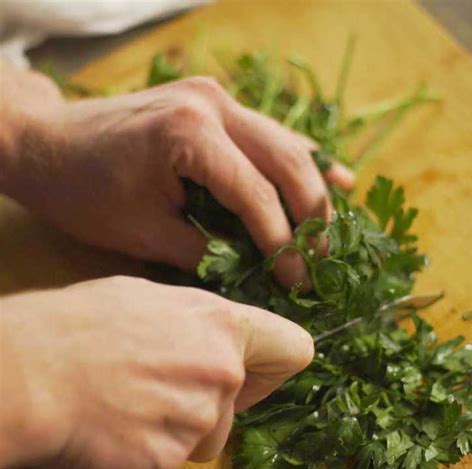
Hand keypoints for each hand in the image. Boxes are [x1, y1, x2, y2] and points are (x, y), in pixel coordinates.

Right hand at [0, 276, 313, 468]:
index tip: (256, 367)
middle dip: (214, 398)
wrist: (31, 368)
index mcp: (222, 325)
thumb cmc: (85, 321)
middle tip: (167, 381)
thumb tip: (212, 333)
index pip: (294, 348)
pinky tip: (120, 423)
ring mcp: (197, 421)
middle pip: (240, 399)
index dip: (277, 361)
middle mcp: (221, 373)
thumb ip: (197, 320)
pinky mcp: (167, 461)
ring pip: (208, 434)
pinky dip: (152, 447)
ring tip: (133, 399)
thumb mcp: (151, 298)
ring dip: (179, 425)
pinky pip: (174, 457)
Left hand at [1, 68, 352, 285]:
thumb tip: (253, 270)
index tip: (297, 281)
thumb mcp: (144, 232)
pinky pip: (270, 133)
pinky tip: (335, 175)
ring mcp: (216, 97)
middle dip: (311, 215)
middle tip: (321, 259)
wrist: (49, 143)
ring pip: (286, 143)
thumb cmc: (85, 190)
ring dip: (313, 187)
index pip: (256, 195)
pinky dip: (301, 158)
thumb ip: (206, 252)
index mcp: (190, 134)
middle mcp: (213, 104)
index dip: (282, 243)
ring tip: (332, 229)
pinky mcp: (215, 104)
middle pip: (287, 161)